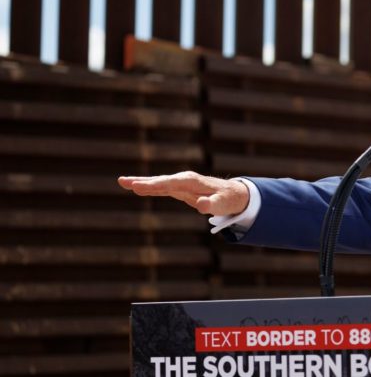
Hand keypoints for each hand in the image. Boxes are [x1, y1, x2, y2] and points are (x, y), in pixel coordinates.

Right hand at [118, 171, 249, 215]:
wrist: (232, 193)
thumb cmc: (228, 199)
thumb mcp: (222, 204)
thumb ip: (212, 205)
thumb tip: (202, 206)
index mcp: (191, 181)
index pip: (170, 183)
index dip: (154, 184)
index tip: (138, 186)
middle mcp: (184, 180)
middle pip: (160, 180)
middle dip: (142, 181)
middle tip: (123, 181)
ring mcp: (181, 183)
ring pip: (158, 183)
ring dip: (141, 183)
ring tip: (122, 182)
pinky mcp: (179, 189)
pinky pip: (161, 188)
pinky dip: (149, 187)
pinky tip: (136, 187)